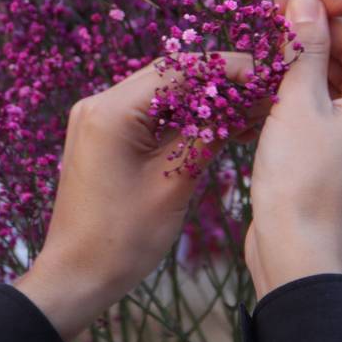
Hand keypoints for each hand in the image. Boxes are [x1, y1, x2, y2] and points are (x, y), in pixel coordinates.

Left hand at [15, 52, 257, 341]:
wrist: (76, 273)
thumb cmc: (122, 238)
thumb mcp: (173, 184)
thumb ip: (207, 137)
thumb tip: (243, 103)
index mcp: (110, 113)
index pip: (177, 71)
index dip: (226, 68)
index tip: (265, 72)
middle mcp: (97, 105)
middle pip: (168, 77)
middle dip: (217, 81)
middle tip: (263, 91)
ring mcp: (96, 120)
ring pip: (160, 95)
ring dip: (202, 100)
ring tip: (249, 110)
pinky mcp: (101, 136)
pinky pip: (146, 115)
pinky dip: (180, 119)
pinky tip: (217, 127)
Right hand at [245, 0, 341, 299]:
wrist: (295, 248)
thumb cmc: (298, 179)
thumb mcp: (296, 104)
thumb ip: (304, 47)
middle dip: (324, 25)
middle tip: (273, 17)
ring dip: (313, 53)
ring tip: (268, 45)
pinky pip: (337, 101)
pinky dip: (310, 83)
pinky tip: (273, 80)